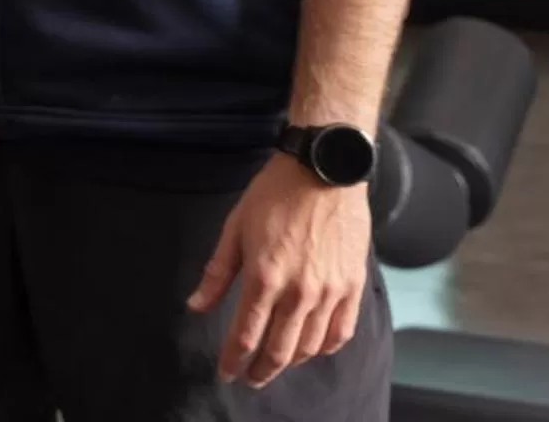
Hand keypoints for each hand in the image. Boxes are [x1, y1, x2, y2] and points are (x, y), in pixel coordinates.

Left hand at [189, 153, 371, 386]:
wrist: (325, 171)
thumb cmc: (273, 194)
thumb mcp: (234, 228)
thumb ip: (217, 273)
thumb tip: (196, 306)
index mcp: (264, 277)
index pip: (246, 334)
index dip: (233, 359)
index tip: (226, 372)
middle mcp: (299, 291)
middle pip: (279, 349)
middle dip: (261, 370)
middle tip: (250, 378)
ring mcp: (329, 291)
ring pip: (309, 345)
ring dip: (291, 362)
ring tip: (276, 364)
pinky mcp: (352, 286)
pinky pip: (341, 331)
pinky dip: (325, 347)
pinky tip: (313, 349)